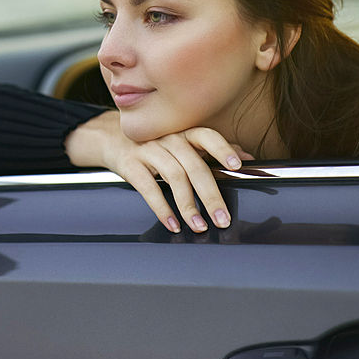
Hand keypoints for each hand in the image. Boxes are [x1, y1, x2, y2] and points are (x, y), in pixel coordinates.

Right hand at [64, 111, 252, 232]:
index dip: (222, 149)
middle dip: (211, 195)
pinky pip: (148, 188)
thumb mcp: (182, 140)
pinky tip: (172, 224)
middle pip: (194, 166)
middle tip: (223, 219)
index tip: (237, 166)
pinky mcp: (131, 165)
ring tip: (199, 226)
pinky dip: (162, 208)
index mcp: (184, 132)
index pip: (206, 136)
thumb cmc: (156, 142)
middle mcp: (168, 138)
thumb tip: (246, 157)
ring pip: (174, 178)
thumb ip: (213, 148)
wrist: (111, 136)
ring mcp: (148, 150)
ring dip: (188, 206)